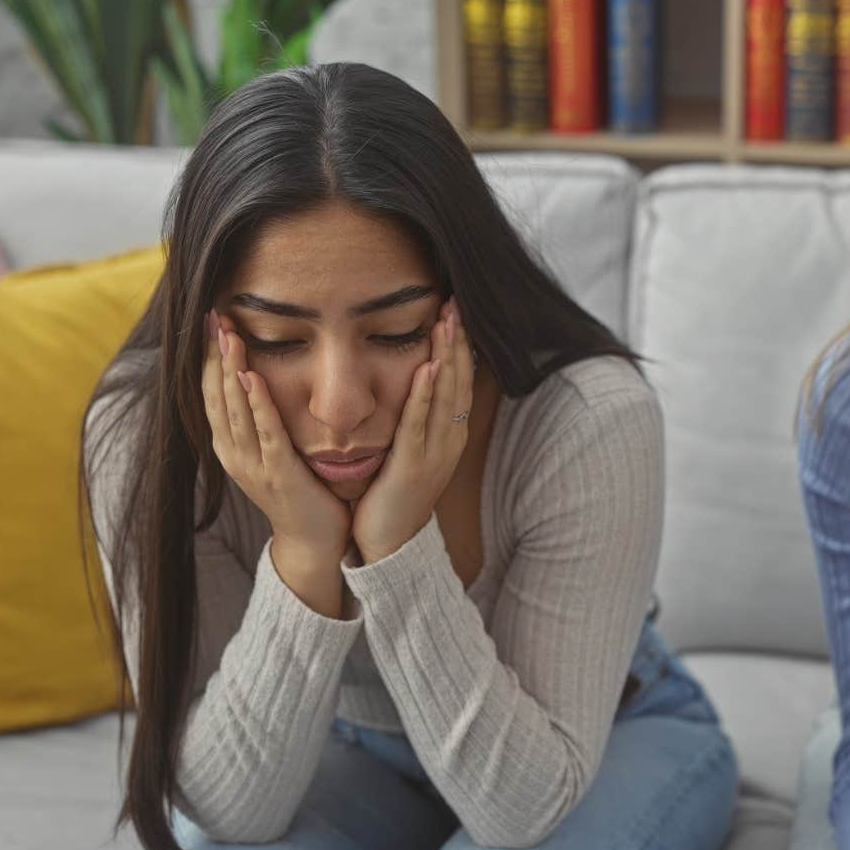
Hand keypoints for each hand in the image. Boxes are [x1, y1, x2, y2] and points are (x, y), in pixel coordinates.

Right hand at [202, 310, 350, 564]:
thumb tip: (259, 377)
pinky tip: (252, 377)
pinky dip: (257, 404)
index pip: (212, 393)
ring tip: (228, 336)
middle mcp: (234, 453)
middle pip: (216, 395)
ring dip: (231, 370)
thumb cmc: (301, 490)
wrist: (315, 540)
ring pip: (234, 409)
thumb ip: (264, 419)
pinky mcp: (279, 473)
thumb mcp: (273, 450)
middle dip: (214, 355)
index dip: (209, 357)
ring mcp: (253, 465)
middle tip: (213, 316)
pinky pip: (266, 432)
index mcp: (231, 445)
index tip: (210, 322)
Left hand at [350, 297, 472, 563]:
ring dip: (447, 357)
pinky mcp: (412, 465)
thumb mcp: (411, 450)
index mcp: (449, 434)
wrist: (390, 545)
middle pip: (458, 381)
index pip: (459, 380)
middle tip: (457, 304)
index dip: (460, 345)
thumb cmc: (395, 495)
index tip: (456, 311)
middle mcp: (449, 440)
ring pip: (445, 397)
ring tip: (447, 323)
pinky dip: (426, 395)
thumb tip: (414, 383)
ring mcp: (434, 454)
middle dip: (458, 342)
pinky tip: (429, 368)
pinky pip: (420, 423)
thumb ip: (416, 419)